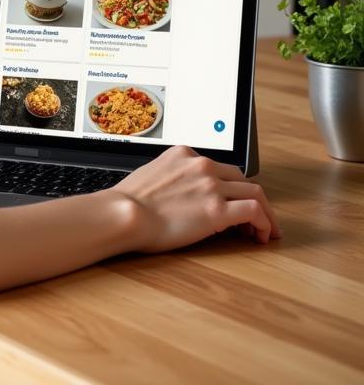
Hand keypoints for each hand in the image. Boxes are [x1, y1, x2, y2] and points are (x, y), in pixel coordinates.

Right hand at [111, 144, 282, 251]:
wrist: (124, 213)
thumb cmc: (130, 201)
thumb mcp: (152, 174)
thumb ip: (173, 177)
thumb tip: (181, 193)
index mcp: (184, 154)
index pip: (219, 168)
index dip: (231, 188)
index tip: (233, 202)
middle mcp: (201, 165)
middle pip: (242, 179)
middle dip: (253, 199)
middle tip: (256, 220)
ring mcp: (211, 186)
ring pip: (255, 193)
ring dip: (265, 213)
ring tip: (265, 231)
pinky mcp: (218, 210)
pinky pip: (255, 211)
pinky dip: (265, 223)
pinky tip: (262, 236)